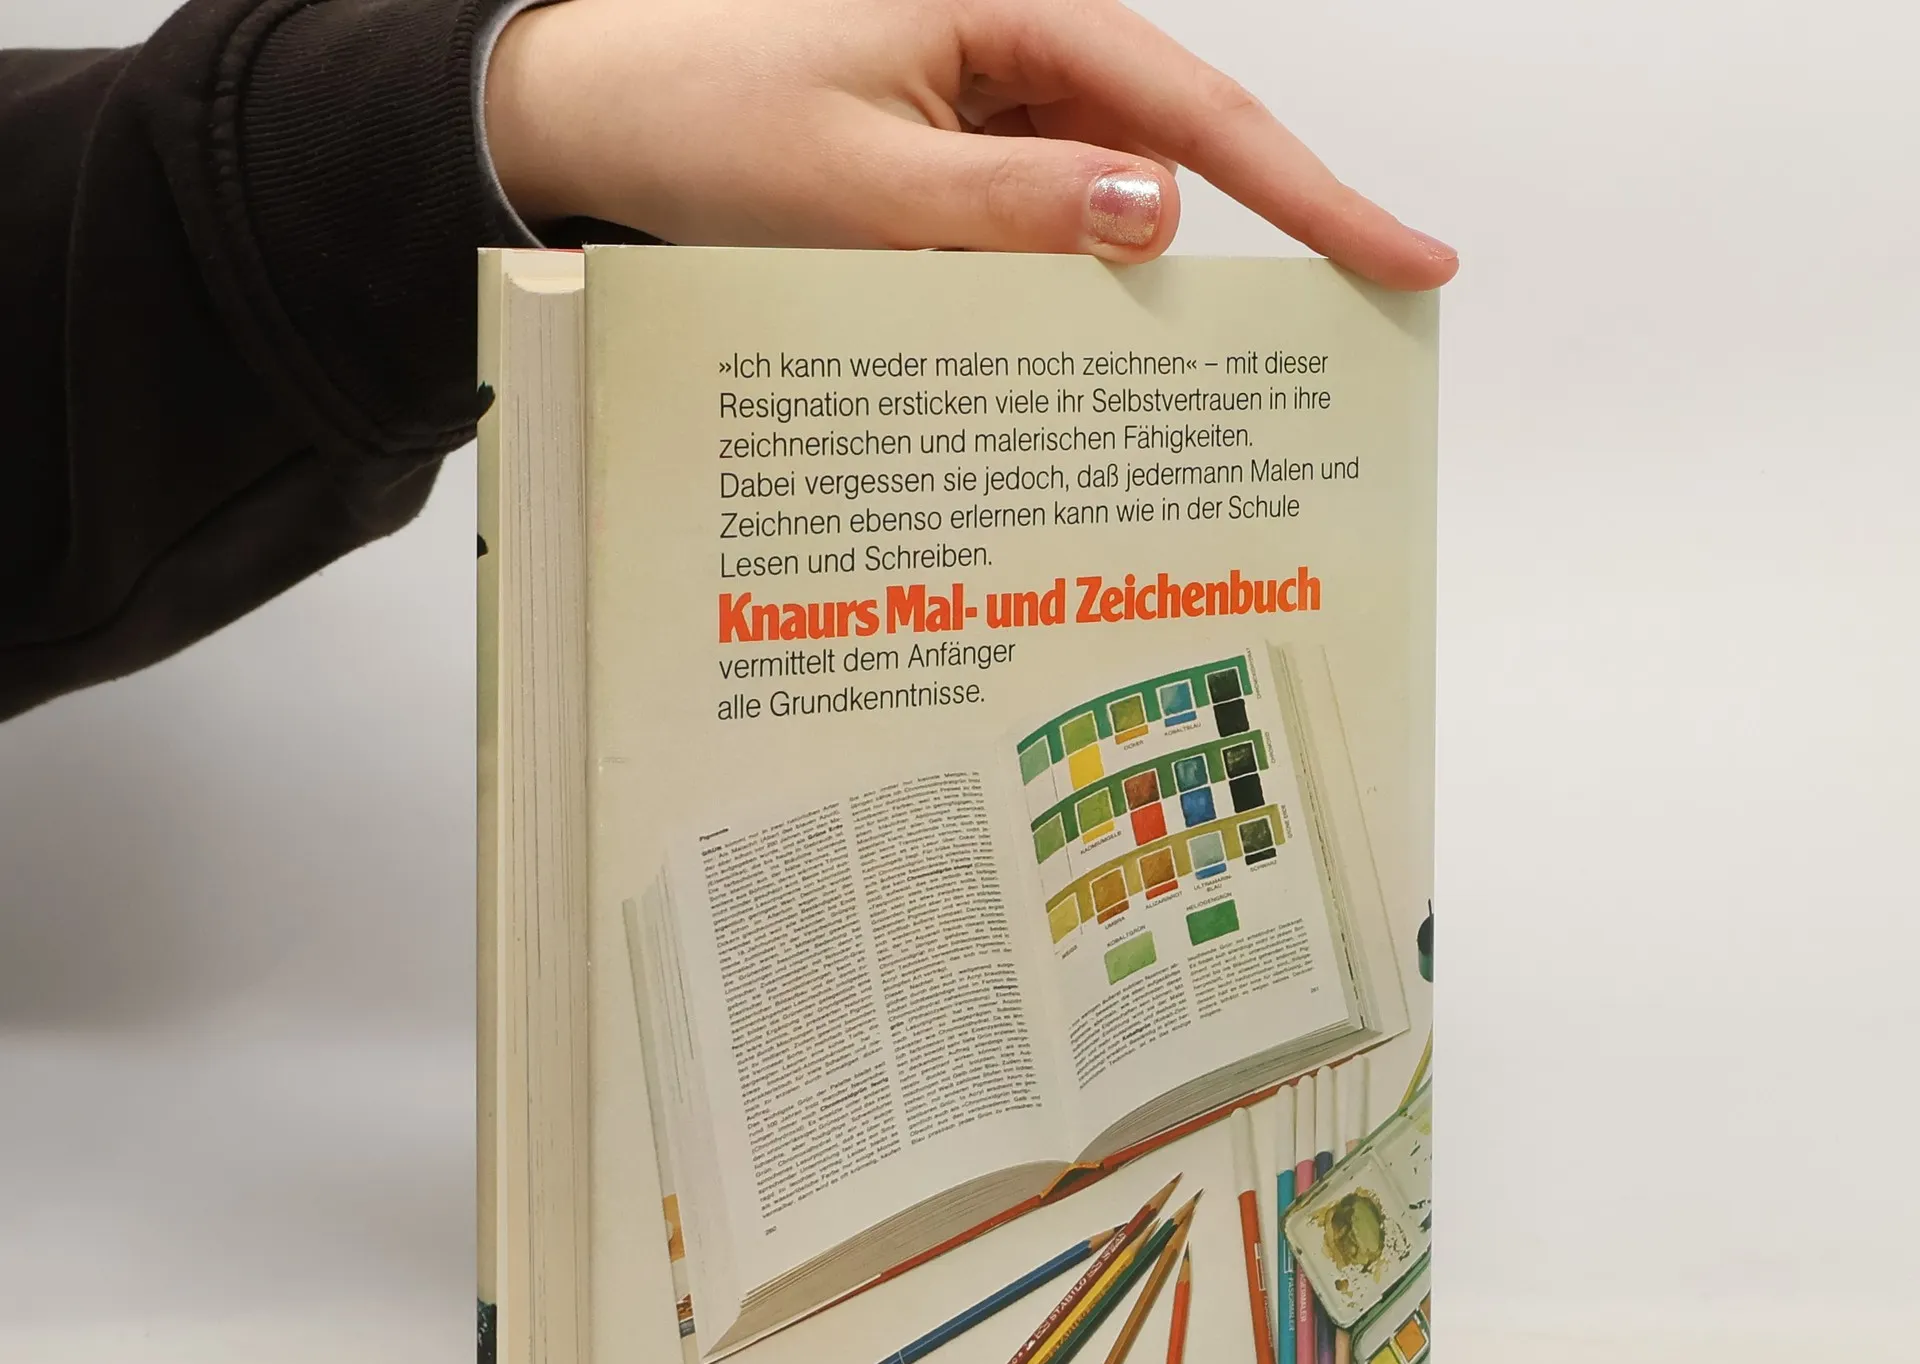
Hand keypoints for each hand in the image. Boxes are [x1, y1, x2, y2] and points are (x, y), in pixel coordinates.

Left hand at [485, 0, 1455, 290]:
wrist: (594, 107)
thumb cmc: (703, 118)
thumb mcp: (859, 181)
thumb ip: (1011, 205)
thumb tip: (1161, 218)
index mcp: (1008, 6)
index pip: (1194, 108)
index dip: (1313, 189)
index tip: (1404, 257)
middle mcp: (1015, 36)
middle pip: (1176, 141)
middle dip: (1268, 232)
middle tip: (1355, 320)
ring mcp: (989, 93)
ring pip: (1109, 189)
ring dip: (1144, 277)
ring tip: (1205, 369)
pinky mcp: (958, 142)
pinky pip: (1043, 210)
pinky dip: (1065, 277)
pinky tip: (1077, 341)